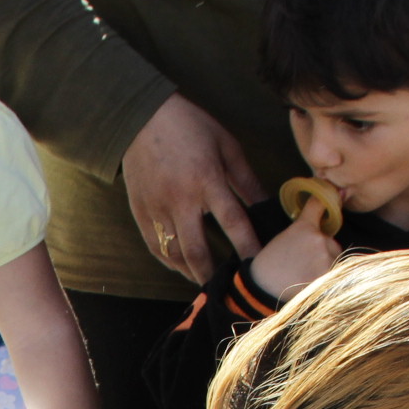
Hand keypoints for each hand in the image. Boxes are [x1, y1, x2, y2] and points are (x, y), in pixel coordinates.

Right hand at [122, 94, 265, 284]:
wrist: (141, 119)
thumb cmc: (190, 127)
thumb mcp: (226, 146)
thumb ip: (246, 179)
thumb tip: (268, 207)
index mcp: (206, 180)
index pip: (233, 222)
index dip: (248, 247)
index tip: (259, 266)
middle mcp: (180, 200)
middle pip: (198, 251)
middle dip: (214, 274)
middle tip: (228, 289)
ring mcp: (157, 209)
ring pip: (174, 255)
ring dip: (192, 273)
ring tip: (208, 283)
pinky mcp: (141, 212)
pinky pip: (156, 247)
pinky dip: (171, 262)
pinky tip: (184, 268)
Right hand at [247, 210, 340, 303]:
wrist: (262, 290)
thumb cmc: (269, 265)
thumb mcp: (283, 238)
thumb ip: (304, 230)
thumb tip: (321, 227)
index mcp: (304, 227)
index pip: (319, 206)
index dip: (327, 201)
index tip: (337, 194)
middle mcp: (319, 239)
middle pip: (330, 241)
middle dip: (323, 249)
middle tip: (304, 262)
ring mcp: (327, 259)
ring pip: (334, 257)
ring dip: (325, 264)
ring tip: (305, 274)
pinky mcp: (330, 276)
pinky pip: (334, 273)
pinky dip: (324, 276)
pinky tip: (309, 281)